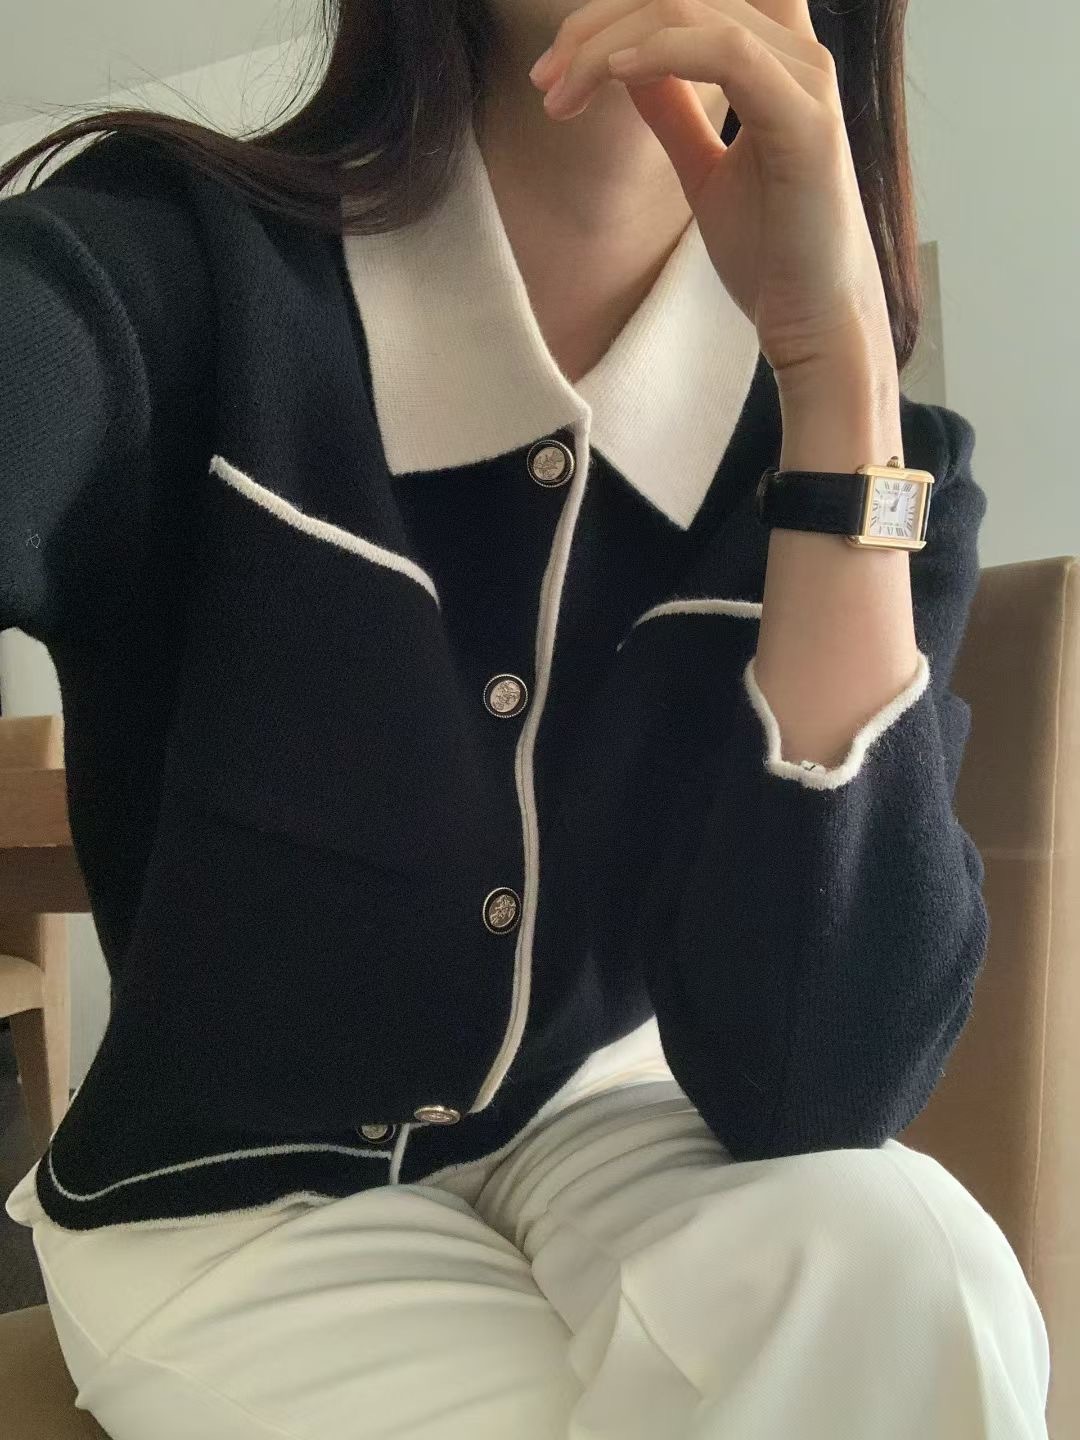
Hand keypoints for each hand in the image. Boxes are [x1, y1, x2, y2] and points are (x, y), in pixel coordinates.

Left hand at [529, 0, 897, 386]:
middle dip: (595, 23)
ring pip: (693, 11)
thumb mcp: (703, 173)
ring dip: (610, 42)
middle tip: (544, 78)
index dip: (617, 11)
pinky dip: (661, 54)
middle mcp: (798, 57)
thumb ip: (673, 111)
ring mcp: (807, 84)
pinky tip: (613, 76)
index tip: (555, 71)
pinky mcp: (807, 124)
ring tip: (562, 89)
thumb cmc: (771, 257)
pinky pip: (726, 53)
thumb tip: (628, 66)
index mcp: (776, 60)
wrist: (815, 326)